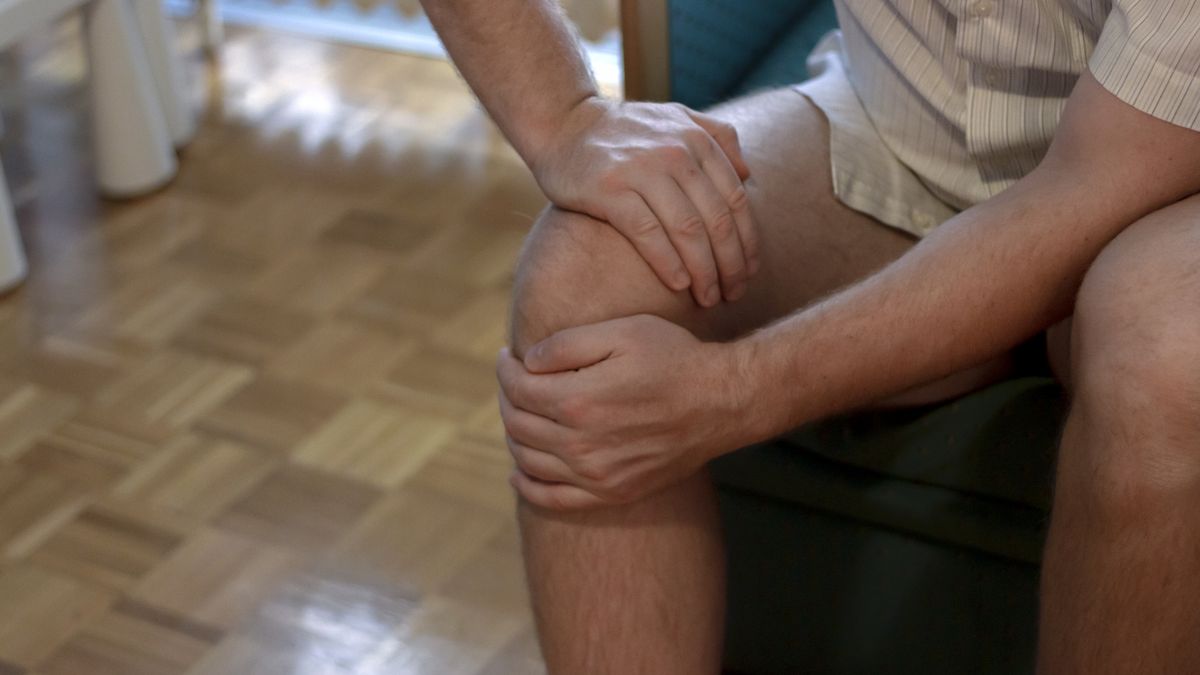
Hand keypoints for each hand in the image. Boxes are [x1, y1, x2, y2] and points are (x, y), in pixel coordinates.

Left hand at [496, 315, 756, 509]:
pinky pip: (551, 499)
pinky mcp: (611, 492)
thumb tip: (526, 361)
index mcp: (579, 401)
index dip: (506, 369)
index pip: (518, 388)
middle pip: (517, 423)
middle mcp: (582, 445)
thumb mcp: (622, 332)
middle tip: (514, 380)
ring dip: (514, 434)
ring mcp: (596, 475)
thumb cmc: (674, 359)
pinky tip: (520, 471)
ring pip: (528, 459)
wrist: (722, 402)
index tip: (508, 356)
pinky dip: (527, 486)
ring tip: (520, 412)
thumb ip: (566, 344)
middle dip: (507, 397)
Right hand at [530, 97, 758, 307]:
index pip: (736, 201)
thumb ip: (716, 136)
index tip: (748, 274)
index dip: (747, 243)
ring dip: (703, 271)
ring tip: (708, 298)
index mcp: (696, 141)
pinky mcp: (609, 189)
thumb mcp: (674, 118)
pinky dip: (667, 262)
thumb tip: (749, 174)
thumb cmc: (622, 131)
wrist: (562, 123)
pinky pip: (647, 233)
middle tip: (732, 295)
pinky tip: (679, 284)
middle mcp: (674, 153)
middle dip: (730, 264)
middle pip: (716, 220)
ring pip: (687, 230)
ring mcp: (641, 170)